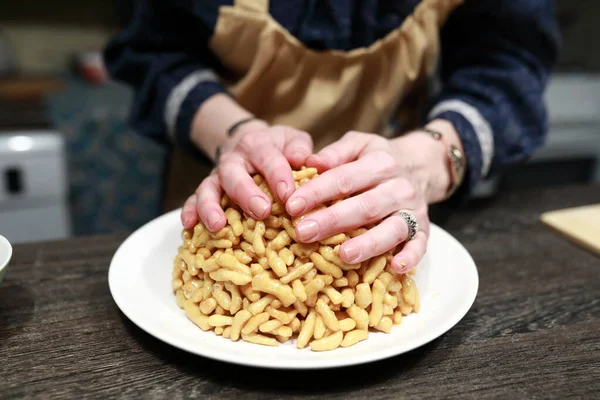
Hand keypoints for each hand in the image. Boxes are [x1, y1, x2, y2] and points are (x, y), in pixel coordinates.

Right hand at [181, 124, 312, 231]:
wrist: (251, 143)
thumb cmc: (280, 148)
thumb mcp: (293, 140)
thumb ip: (301, 149)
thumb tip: (309, 162)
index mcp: (258, 145)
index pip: (269, 158)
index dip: (278, 176)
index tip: (288, 195)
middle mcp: (234, 160)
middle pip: (234, 174)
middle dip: (246, 193)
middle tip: (261, 211)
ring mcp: (217, 176)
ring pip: (208, 188)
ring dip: (211, 206)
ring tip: (217, 226)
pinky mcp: (207, 190)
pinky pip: (193, 200)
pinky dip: (190, 211)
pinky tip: (188, 226)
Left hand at [285, 129, 453, 272]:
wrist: (423, 165)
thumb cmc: (379, 158)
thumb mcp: (359, 144)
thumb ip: (335, 153)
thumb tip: (309, 162)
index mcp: (379, 163)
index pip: (344, 178)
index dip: (317, 192)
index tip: (292, 205)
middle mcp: (398, 187)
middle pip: (365, 206)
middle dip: (333, 221)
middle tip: (303, 233)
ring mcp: (413, 210)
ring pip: (392, 228)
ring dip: (369, 243)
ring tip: (344, 255)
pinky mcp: (424, 230)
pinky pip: (420, 245)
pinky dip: (411, 256)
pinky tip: (395, 267)